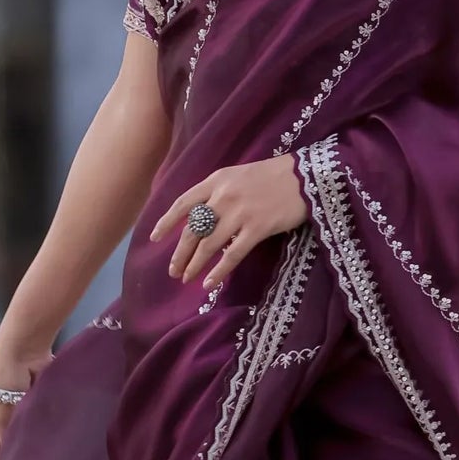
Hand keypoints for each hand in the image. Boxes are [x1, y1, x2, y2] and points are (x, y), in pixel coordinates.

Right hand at [0, 341, 53, 459]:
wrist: (23, 350)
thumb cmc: (4, 381)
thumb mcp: (2, 414)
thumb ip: (8, 437)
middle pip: (10, 440)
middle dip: (22, 449)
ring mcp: (17, 405)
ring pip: (27, 430)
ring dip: (35, 436)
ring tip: (47, 449)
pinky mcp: (35, 397)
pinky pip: (40, 418)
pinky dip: (45, 424)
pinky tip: (55, 434)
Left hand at [149, 155, 307, 290]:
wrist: (303, 177)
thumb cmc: (271, 177)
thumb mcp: (237, 176)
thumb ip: (217, 193)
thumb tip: (199, 219)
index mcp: (216, 181)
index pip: (183, 203)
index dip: (167, 222)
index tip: (155, 238)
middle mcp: (223, 197)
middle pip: (193, 229)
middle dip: (180, 253)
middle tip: (173, 270)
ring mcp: (239, 213)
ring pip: (208, 244)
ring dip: (194, 264)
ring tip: (186, 278)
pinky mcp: (257, 228)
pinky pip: (232, 254)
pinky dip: (218, 271)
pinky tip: (209, 283)